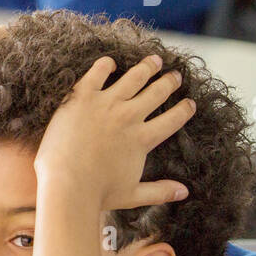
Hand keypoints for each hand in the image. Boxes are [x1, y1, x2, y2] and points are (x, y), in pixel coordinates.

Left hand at [34, 54, 195, 211]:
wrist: (66, 185)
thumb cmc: (97, 194)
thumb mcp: (133, 194)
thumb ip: (160, 191)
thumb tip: (184, 192)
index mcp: (143, 139)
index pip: (173, 119)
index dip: (185, 109)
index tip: (190, 103)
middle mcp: (129, 117)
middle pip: (157, 92)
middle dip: (170, 82)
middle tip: (176, 75)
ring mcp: (106, 104)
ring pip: (134, 77)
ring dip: (148, 66)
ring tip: (155, 60)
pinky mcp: (82, 97)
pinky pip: (98, 72)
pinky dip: (106, 65)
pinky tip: (110, 62)